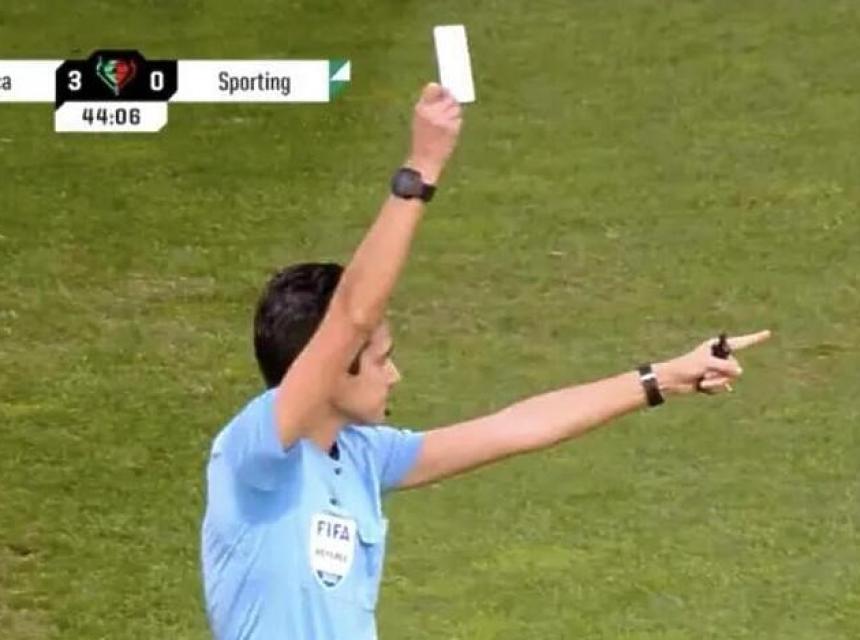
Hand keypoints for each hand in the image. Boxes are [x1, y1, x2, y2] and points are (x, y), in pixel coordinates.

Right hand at [407, 83, 462, 183]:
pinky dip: (456, 123)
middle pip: (448, 97)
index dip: (442, 88)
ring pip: (455, 108)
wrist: (424, 160)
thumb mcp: (419, 120)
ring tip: (447, 123)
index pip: (433, 88)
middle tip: (450, 106)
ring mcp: (443, 120)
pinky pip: (458, 119)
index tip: (445, 90)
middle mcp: (432, 112)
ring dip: (455, 113)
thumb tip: (439, 87)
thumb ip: (428, 104)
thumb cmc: (422, 140)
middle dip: (451, 101)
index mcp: (421, 108)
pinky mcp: (452, 128)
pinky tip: (450, 131)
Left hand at [655, 330, 771, 395]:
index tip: (768, 333)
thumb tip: (739, 372)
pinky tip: (702, 386)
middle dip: (721, 373)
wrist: (673, 381)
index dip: (755, 338)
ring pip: (729, 379)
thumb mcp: (706, 363)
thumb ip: (725, 366)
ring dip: (715, 382)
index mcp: (717, 347)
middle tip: (705, 372)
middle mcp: (720, 357)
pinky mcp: (714, 381)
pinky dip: (713, 388)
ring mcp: (717, 370)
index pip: (741, 342)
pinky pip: (722, 387)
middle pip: (735, 367)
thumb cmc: (686, 366)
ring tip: (701, 380)